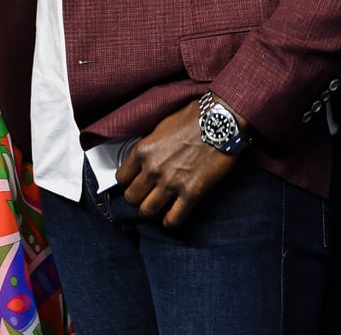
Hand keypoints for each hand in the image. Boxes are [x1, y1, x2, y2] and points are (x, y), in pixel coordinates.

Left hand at [114, 100, 238, 227]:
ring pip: (147, 211)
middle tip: (144, 198)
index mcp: (142, 150)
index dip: (127, 183)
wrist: (219, 122)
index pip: (121, 178)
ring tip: (156, 209)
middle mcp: (152, 169)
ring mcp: (171, 183)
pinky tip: (170, 218)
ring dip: (150, 212)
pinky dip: (170, 222)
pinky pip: (173, 219)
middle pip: (131, 197)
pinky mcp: (191, 193)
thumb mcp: (160, 128)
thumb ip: (148, 148)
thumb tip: (143, 161)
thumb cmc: (191, 119)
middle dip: (136, 199)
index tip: (133, 184)